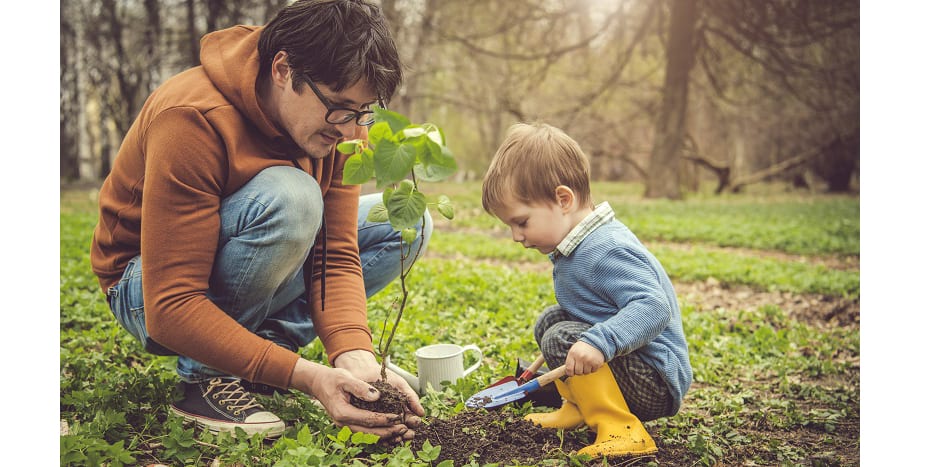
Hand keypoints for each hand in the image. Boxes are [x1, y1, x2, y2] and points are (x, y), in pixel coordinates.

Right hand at [289, 358, 417, 442]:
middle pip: (369, 432)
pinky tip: (391, 435)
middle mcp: (343, 423)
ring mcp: (345, 426)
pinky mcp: (349, 425)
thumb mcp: (346, 378)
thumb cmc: (333, 379)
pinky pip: (364, 434)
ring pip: (367, 436)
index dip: (385, 419)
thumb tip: (377, 396)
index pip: (368, 419)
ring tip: (401, 434)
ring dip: (385, 436)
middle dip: (388, 432)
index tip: (399, 417)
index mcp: (343, 412)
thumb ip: (360, 387)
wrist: (319, 383)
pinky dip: (378, 435)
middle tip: (404, 429)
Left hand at [565, 341, 604, 375]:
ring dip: (586, 370)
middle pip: (578, 372)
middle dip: (579, 371)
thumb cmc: (582, 348)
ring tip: (586, 363)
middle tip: (580, 366)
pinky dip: (592, 368)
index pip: (569, 369)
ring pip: (586, 372)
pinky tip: (592, 362)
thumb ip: (569, 361)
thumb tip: (566, 372)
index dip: (570, 373)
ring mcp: (589, 360)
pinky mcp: (597, 363)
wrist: (594, 341)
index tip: (571, 373)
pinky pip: (593, 371)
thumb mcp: (573, 351)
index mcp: (573, 354)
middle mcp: (581, 357)